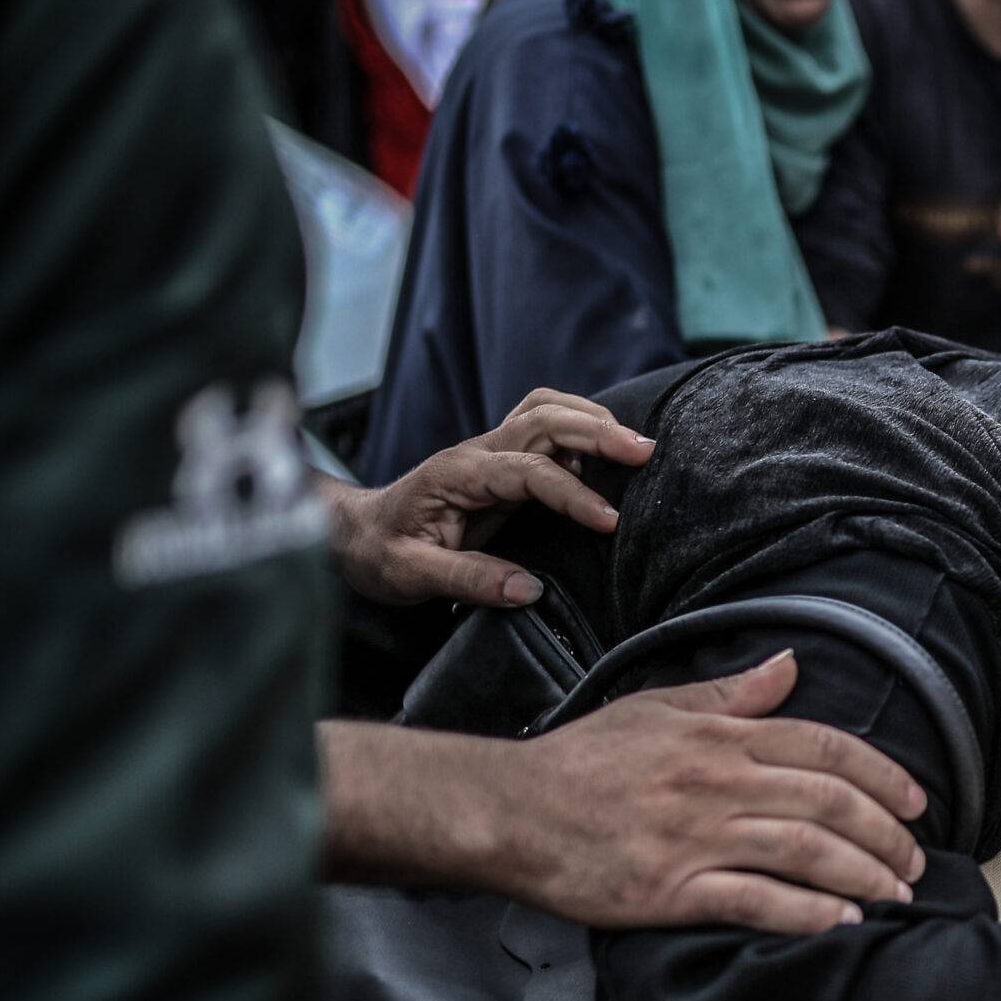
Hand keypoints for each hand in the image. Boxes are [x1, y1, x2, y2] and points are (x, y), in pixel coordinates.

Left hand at [322, 389, 653, 606]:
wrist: (355, 533)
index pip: (530, 470)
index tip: (609, 522)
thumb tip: (529, 591)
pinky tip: (605, 453)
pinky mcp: (500, 462)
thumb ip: (469, 580)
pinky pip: (546, 427)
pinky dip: (581, 429)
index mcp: (459, 473)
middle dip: (598, 430)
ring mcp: (490, 452)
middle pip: (545, 417)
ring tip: (633, 446)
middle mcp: (478, 452)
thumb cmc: (379, 552)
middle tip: (646, 452)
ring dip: (592, 419)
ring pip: (547, 410)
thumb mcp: (411, 574)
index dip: (573, 494)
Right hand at [504, 652, 928, 931]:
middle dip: (885, 833)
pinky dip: (806, 913)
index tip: (916, 801)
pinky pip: (754, 900)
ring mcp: (694, 838)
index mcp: (717, 737)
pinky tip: (841, 922)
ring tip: (895, 896)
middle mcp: (715, 783)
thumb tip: (791, 667)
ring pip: (804, 851)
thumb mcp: (656, 708)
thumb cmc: (582, 761)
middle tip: (915, 861)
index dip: (881, 775)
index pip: (822, 746)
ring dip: (862, 874)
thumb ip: (729, 695)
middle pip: (827, 802)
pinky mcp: (669, 890)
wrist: (508, 810)